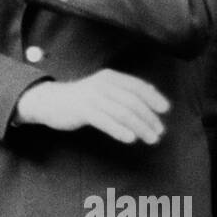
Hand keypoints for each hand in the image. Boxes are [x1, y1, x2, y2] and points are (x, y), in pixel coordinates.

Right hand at [14, 71, 169, 143]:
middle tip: (159, 132)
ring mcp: (92, 97)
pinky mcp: (83, 110)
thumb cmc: (82, 98)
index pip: (137, 86)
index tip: (165, 110)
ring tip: (150, 138)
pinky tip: (130, 139)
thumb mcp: (103, 90)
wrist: (50, 101)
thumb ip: (123, 93)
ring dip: (140, 127)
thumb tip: (151, 103)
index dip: (153, 97)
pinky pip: (106, 121)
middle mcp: (103, 84)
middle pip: (133, 101)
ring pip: (122, 112)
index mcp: (111, 77)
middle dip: (149, 118)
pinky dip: (120, 130)